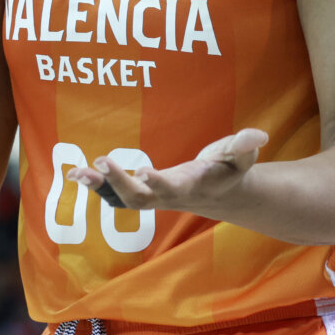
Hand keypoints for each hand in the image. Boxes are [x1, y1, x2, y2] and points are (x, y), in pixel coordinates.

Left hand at [66, 128, 268, 215]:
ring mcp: (151, 197)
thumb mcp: (240, 158)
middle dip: (119, 183)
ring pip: (121, 199)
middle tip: (101, 162)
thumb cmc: (228, 170)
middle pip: (139, 199)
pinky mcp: (141, 192)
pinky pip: (113, 193)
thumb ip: (245, 147)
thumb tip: (259, 135)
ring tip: (76, 173)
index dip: (157, 183)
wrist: (220, 193)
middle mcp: (166, 197)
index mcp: (190, 188)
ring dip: (98, 187)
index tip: (143, 171)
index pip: (171, 189)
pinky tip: (75, 174)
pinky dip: (95, 186)